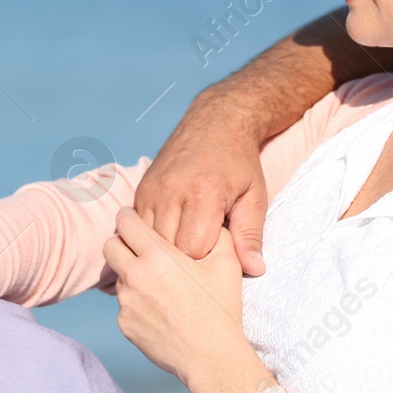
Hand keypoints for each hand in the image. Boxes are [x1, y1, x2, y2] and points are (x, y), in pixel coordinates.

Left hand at [104, 209, 274, 392]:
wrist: (211, 357)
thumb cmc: (221, 307)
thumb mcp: (227, 262)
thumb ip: (216, 232)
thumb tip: (209, 220)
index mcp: (158, 255)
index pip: (125, 221)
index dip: (129, 216)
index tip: (135, 218)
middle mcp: (135, 276)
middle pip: (109, 245)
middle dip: (121, 241)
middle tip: (138, 246)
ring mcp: (127, 303)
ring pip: (117, 276)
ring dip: (131, 273)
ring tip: (158, 283)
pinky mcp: (124, 325)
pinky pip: (124, 303)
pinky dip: (136, 301)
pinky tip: (160, 309)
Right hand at [135, 98, 268, 275]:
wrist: (216, 122)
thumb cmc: (240, 162)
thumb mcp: (255, 196)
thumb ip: (251, 235)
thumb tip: (255, 270)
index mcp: (203, 193)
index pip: (192, 251)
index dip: (205, 261)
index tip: (217, 255)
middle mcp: (171, 190)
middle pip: (166, 250)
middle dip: (184, 259)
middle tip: (202, 253)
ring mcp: (152, 189)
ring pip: (146, 240)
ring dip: (165, 249)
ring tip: (186, 244)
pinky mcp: (141, 189)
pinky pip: (138, 227)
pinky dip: (152, 236)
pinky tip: (172, 233)